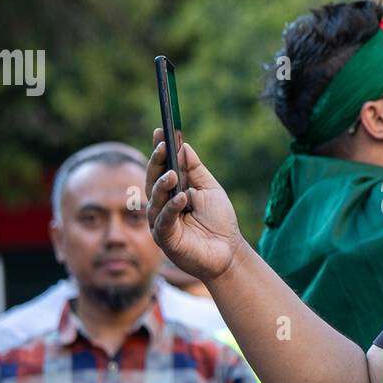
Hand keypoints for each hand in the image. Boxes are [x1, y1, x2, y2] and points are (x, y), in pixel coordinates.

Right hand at [147, 128, 245, 281]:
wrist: (229, 252)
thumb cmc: (219, 222)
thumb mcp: (210, 189)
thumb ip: (195, 170)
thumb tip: (184, 146)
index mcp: (172, 192)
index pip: (161, 168)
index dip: (160, 150)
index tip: (161, 130)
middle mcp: (162, 205)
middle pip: (153, 180)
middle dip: (156, 162)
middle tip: (162, 146)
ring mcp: (161, 222)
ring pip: (154, 199)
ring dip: (163, 185)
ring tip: (173, 174)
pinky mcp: (165, 238)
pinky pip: (164, 220)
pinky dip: (171, 207)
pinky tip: (182, 198)